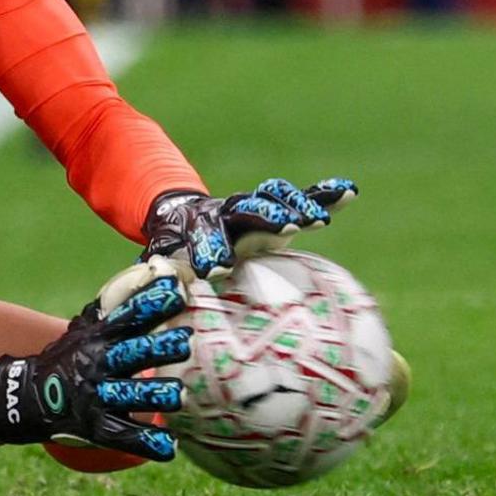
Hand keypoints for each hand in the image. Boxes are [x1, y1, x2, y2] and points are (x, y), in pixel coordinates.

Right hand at [0, 274, 190, 460]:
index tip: (175, 293)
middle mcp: (98, 366)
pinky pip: (122, 436)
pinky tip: (169, 447)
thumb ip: (115, 310)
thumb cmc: (68, 358)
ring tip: (179, 395)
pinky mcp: (96, 427)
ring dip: (153, 394)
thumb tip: (150, 274)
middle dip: (157, 348)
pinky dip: (145, 443)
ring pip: (128, 396)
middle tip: (185, 341)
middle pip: (130, 354)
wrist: (29, 395)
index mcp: (98, 339)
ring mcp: (96, 397)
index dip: (150, 305)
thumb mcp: (86, 330)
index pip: (127, 317)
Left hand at [136, 177, 358, 286]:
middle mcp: (228, 214)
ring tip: (318, 218)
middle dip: (264, 218)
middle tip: (285, 229)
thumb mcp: (159, 267)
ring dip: (295, 205)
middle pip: (245, 209)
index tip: (216, 270)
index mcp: (197, 231)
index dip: (210, 250)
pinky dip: (325, 196)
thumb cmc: (174, 255)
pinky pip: (302, 199)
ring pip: (274, 198)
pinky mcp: (276, 209)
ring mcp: (253, 209)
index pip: (203, 237)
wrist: (183, 220)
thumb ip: (158, 282)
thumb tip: (146, 305)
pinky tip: (350, 191)